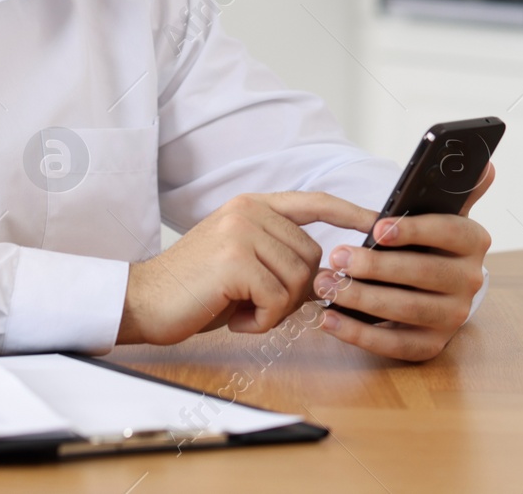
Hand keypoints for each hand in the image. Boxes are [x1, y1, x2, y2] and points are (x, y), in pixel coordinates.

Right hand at [116, 192, 375, 345]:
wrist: (144, 301)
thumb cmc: (196, 290)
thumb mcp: (244, 262)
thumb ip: (281, 257)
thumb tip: (329, 276)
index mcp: (253, 205)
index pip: (314, 202)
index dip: (350, 212)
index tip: (378, 222)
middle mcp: (249, 211)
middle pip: (312, 256)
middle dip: (293, 292)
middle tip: (255, 303)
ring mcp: (242, 232)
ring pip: (298, 281)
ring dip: (275, 309)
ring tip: (241, 308)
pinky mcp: (235, 261)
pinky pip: (278, 301)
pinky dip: (262, 321)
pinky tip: (235, 318)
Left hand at [314, 162, 494, 361]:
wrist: (431, 285)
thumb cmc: (425, 241)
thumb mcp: (442, 212)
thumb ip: (459, 188)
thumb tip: (486, 166)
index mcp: (474, 241)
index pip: (448, 232)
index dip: (413, 230)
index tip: (377, 227)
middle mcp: (470, 282)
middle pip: (424, 274)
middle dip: (376, 266)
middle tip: (337, 256)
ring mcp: (452, 317)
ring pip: (407, 310)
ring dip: (362, 298)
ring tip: (325, 285)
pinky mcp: (430, 345)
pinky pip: (394, 345)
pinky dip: (359, 334)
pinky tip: (328, 319)